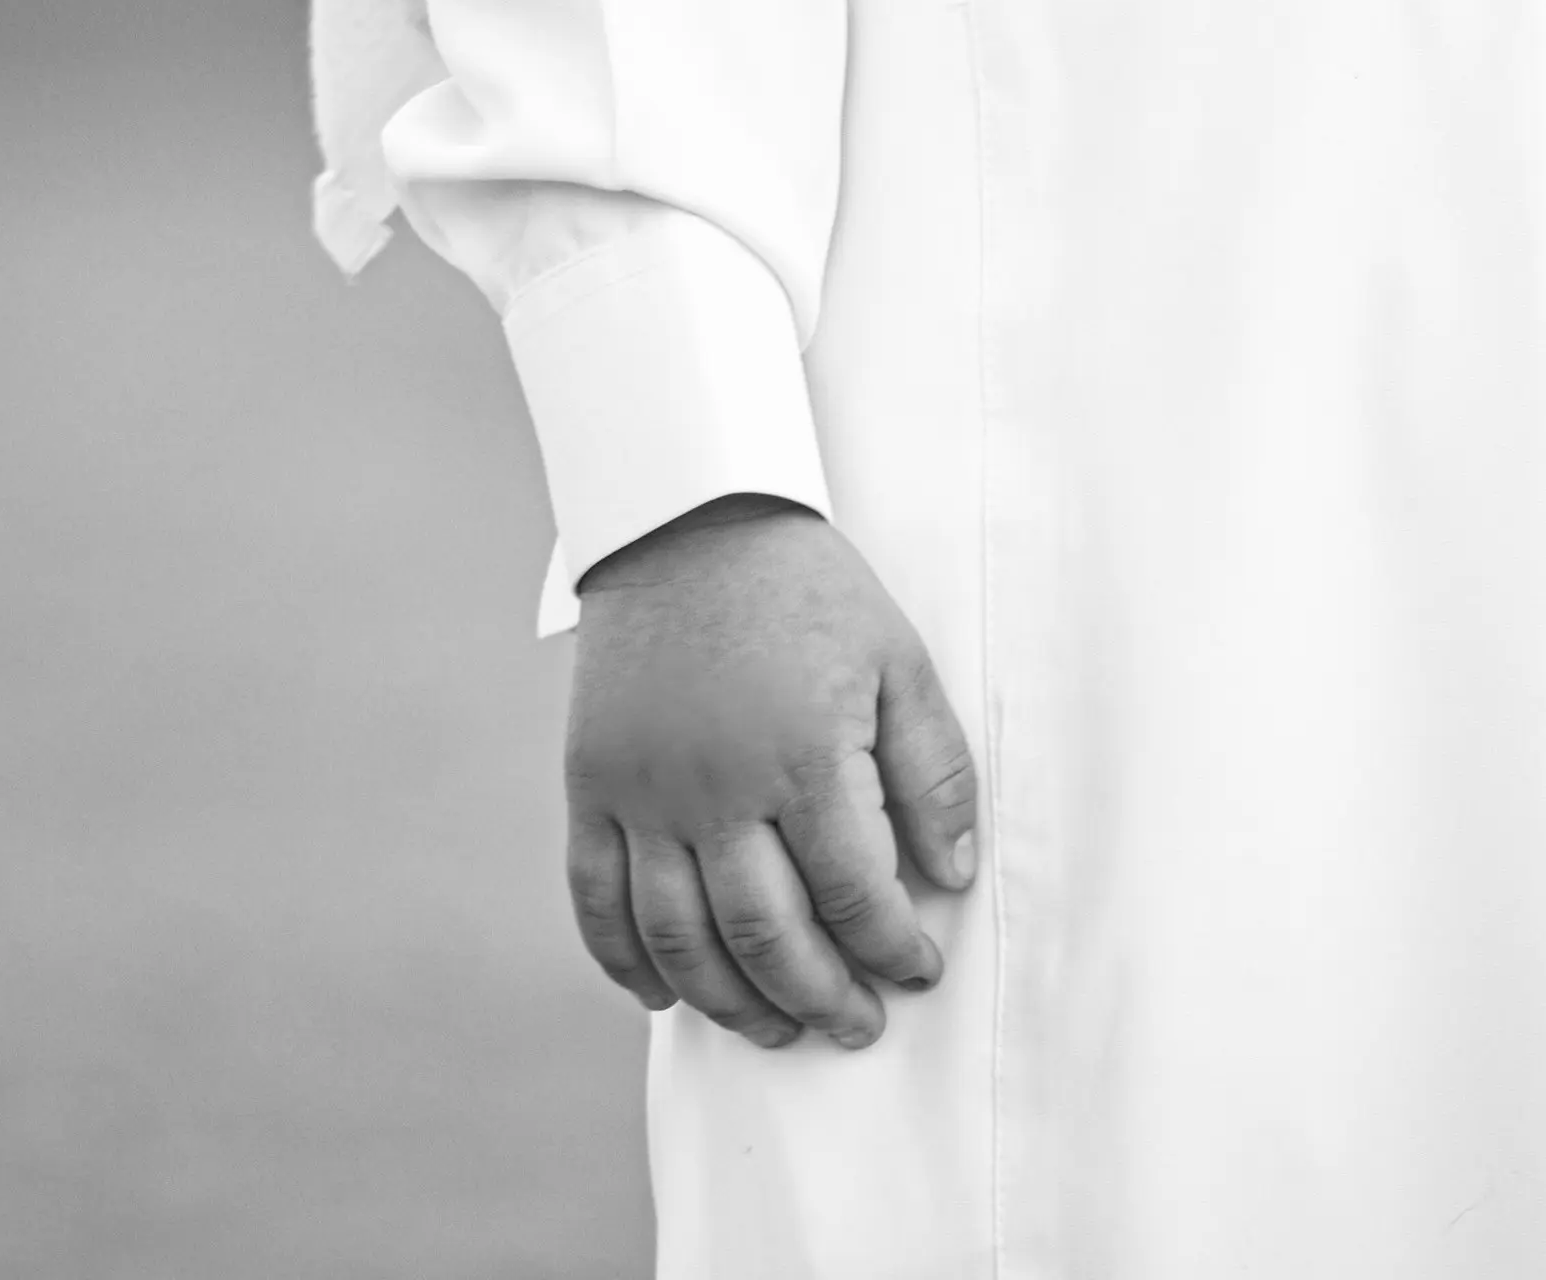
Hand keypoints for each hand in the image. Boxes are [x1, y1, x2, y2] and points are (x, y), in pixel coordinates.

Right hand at [564, 493, 978, 1052]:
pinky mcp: (592, 784)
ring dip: (732, 1005)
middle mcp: (717, 787)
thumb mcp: (896, 657)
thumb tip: (953, 873)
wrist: (688, 518)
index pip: (855, 893)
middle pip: (768, 937)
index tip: (918, 969)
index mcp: (804, 753)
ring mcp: (645, 791)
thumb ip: (931, 769)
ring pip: (681, 941)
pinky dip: (627, 964)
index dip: (893, 948)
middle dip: (821, 998)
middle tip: (857, 1023)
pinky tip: (667, 996)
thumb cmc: (804, 588)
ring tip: (778, 1028)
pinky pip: (596, 902)